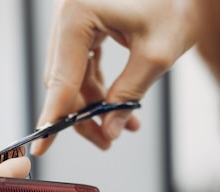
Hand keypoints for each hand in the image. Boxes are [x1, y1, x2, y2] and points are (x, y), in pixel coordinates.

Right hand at [31, 0, 197, 155]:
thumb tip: (110, 130)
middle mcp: (67, 13)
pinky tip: (118, 103)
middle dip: (83, 114)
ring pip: (72, 74)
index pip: (61, 80)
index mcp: (77, 15)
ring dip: (93, 102)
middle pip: (63, 80)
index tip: (41, 148)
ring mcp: (74, 15)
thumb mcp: (156, 54)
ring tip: (122, 125)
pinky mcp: (85, 19)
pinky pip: (83, 61)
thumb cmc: (179, 0)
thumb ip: (128, 95)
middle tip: (106, 140)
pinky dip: (99, 84)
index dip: (54, 119)